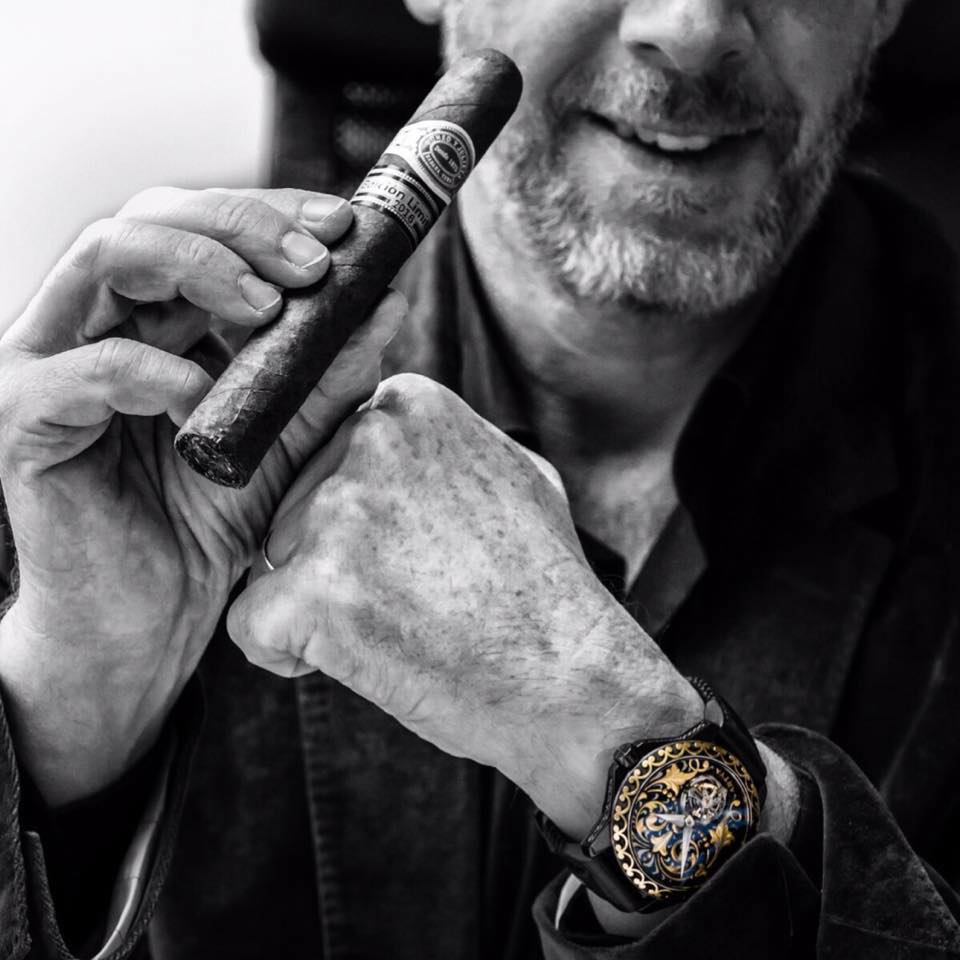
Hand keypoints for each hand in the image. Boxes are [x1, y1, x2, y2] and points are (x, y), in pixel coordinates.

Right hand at [0, 187, 405, 802]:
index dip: (273, 213)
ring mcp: (53, 362)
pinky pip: (87, 369)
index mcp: (154, 318)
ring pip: (106, 255)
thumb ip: (329, 373)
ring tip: (269, 308)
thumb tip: (389, 302)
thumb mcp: (288, 437)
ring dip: (199, 266)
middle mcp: (97, 323)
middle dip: (243, 228)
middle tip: (314, 264)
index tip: (343, 228)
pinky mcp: (25, 418)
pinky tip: (203, 399)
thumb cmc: (208, 525)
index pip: (203, 228)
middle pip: (153, 217)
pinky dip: (156, 372)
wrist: (149, 620)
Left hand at [228, 373, 702, 836]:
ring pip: (274, 558)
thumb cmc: (548, 586)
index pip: (334, 453)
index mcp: (410, 407)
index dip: (359, 513)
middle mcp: (368, 442)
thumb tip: (397, 435)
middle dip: (331, 556)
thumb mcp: (513, 474)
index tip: (405, 550)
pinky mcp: (312, 592)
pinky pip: (251, 620)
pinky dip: (285, 650)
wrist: (573, 679)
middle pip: (296, 504)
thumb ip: (443, 445)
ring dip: (315, 600)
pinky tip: (345, 660)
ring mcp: (339, 515)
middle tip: (404, 597)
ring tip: (392, 629)